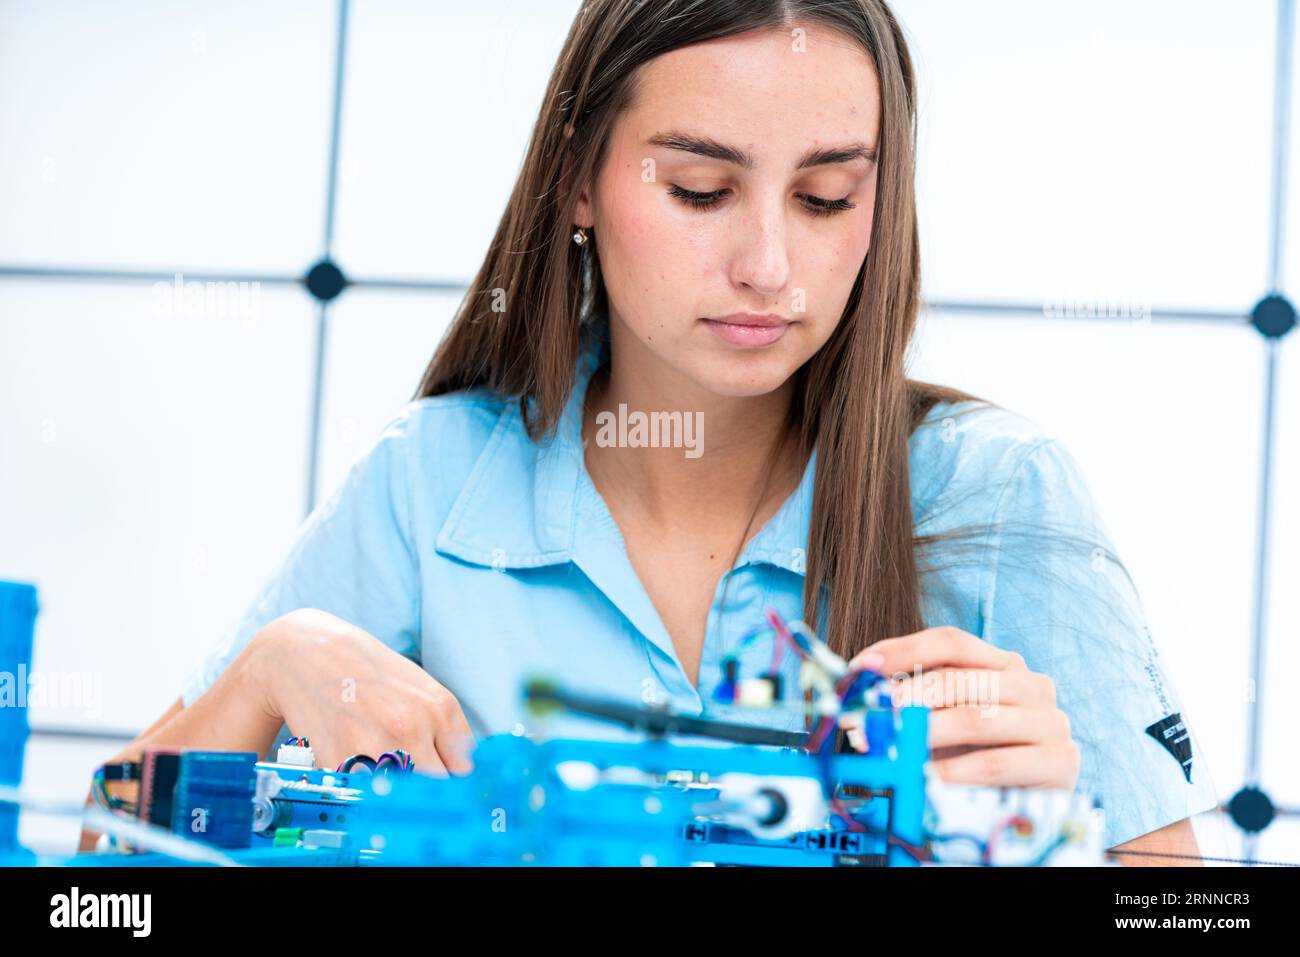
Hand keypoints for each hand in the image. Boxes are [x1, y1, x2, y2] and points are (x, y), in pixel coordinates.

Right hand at [248, 608, 475, 775]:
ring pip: (402, 800)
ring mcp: (373, 748)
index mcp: (439, 710)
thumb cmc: (370, 674)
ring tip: (384, 777)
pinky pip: (362, 797)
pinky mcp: (339, 764)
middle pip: (437, 790)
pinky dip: (363, 793)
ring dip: (396, 797)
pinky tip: (357, 769)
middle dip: (431, 795)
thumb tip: (463, 775)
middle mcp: (411, 729)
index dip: (459, 787)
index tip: (453, 794)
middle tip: (419, 791)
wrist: (310, 655)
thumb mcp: (422, 691)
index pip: (465, 771)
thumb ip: (446, 732)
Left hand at [847, 626, 1079, 789]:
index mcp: (1004, 664)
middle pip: (958, 679)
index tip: (862, 667)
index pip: (950, 641)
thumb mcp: (948, 723)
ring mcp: (1050, 721)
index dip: (903, 650)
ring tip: (893, 746)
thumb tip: (859, 696)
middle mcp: (1032, 684)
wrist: (1033, 804)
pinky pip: (994, 763)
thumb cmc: (981, 757)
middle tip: (870, 715)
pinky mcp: (1060, 762)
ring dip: (924, 733)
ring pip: (974, 718)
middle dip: (906, 697)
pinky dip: (954, 772)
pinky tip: (927, 779)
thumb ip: (914, 703)